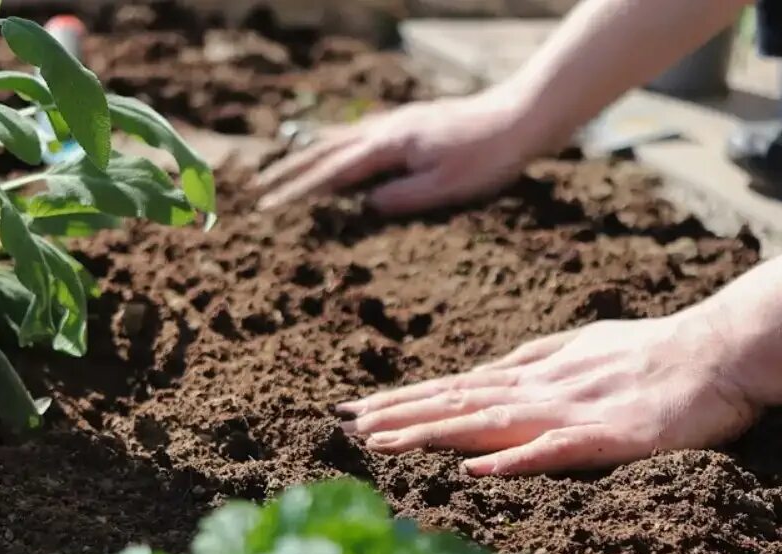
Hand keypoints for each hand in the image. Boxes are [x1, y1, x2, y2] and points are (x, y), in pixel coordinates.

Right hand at [255, 90, 544, 214]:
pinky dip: (337, 143)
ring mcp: (398, 123)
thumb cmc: (488, 156)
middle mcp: (387, 129)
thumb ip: (403, 197)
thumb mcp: (446, 187)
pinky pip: (361, 133)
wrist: (520, 116)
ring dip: (309, 155)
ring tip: (285, 170)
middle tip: (261, 190)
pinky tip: (338, 149)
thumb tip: (365, 208)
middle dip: (291, 172)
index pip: (333, 173)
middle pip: (327, 151)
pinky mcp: (411, 123)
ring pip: (341, 138)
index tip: (272, 208)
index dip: (300, 192)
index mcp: (390, 146)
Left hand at [337, 315, 759, 475]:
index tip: (358, 409)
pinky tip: (476, 468)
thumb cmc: (654, 350)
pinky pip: (555, 449)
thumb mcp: (582, 347)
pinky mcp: (608, 436)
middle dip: (400, 414)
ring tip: (383, 443)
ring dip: (434, 432)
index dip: (406, 398)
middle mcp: (542, 388)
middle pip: (459, 402)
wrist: (721, 350)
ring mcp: (572, 411)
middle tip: (346, 425)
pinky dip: (514, 459)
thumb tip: (487, 372)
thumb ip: (534, 360)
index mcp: (536, 372)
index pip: (457, 387)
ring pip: (490, 422)